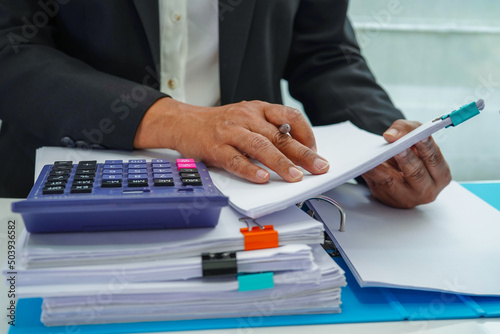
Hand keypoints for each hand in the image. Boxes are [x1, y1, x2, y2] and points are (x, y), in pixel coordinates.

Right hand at [134, 98, 329, 182]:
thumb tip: (297, 151)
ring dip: (280, 163)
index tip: (315, 150)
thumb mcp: (247, 119)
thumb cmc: (220, 124)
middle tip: (319, 167)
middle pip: (279, 135)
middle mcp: (246, 117)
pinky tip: (261, 178)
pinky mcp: (215, 147)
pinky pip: (235, 159)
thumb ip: (268, 131)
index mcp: (258, 109)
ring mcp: (230, 132)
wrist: (184, 121)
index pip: (290, 117)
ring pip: (260, 147)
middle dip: (302, 153)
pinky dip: (249, 170)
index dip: (306, 134)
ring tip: (294, 176)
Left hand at [361, 120, 450, 207]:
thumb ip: (406, 129)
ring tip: (377, 156)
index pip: (435, 160)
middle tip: (398, 147)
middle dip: (407, 159)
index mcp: (440, 175)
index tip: (419, 137)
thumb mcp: (413, 135)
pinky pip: (376, 184)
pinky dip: (369, 173)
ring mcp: (405, 197)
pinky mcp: (387, 198)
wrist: (396, 168)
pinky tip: (364, 164)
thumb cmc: (412, 152)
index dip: (427, 147)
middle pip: (416, 173)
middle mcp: (426, 190)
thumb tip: (391, 135)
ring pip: (393, 182)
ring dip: (383, 168)